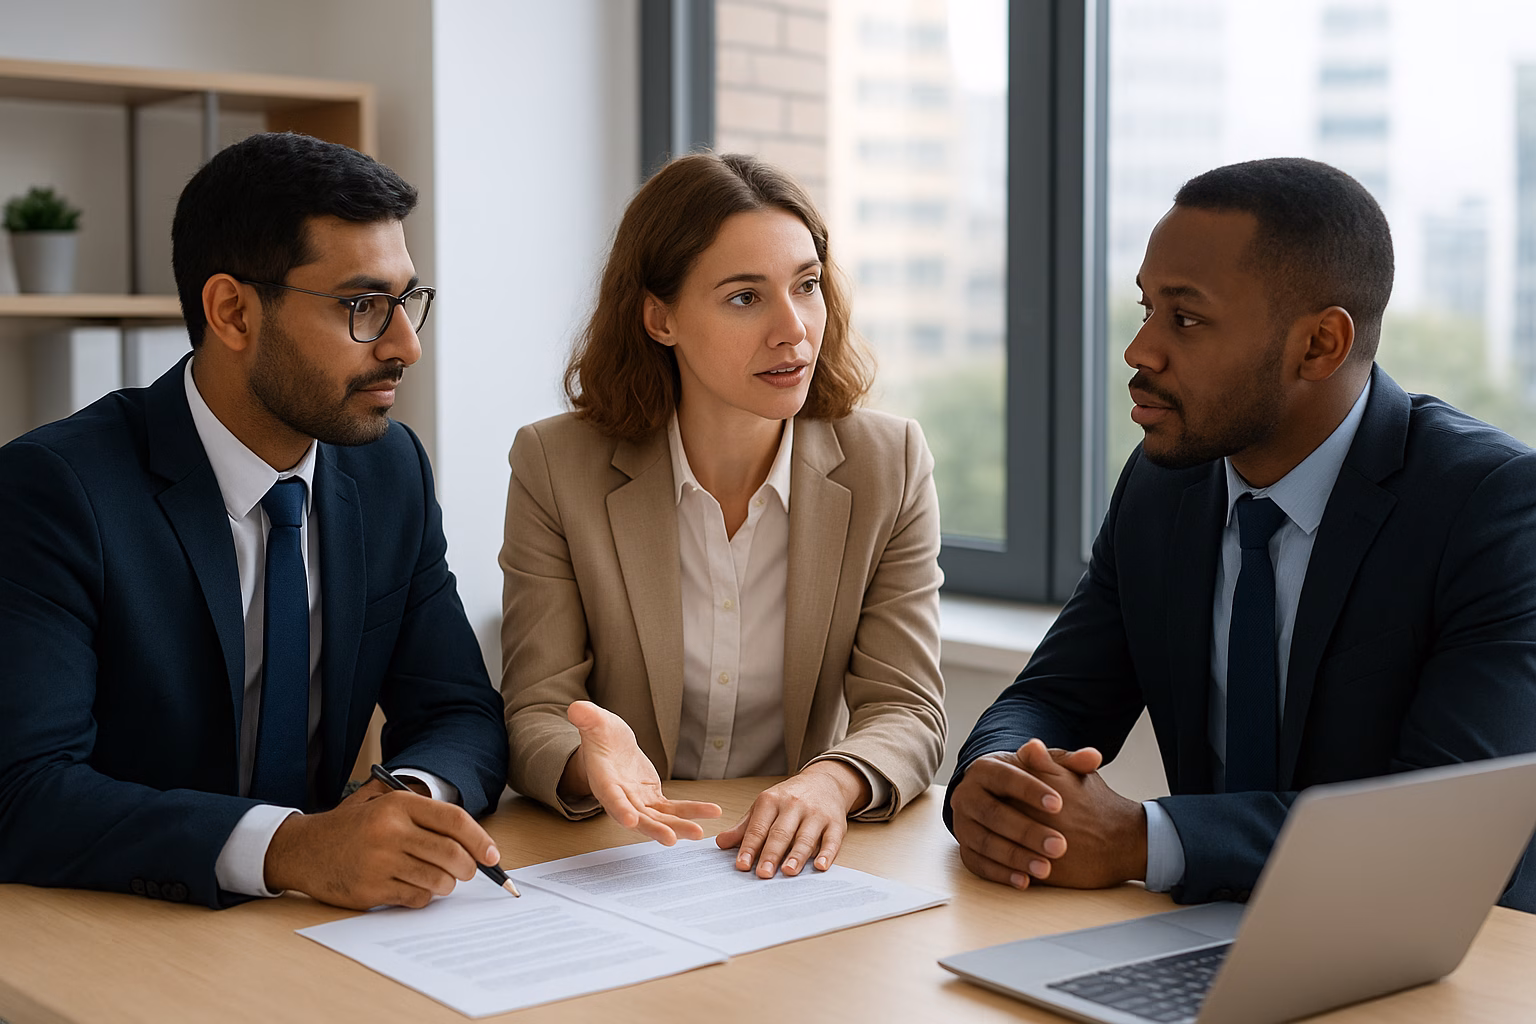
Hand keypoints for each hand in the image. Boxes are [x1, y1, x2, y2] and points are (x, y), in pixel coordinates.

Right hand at [263, 784, 497, 908]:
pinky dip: (422, 896)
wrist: (303, 850)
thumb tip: (474, 841)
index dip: (480, 840)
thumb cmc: (353, 828)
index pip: (454, 821)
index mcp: (398, 805)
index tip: (492, 856)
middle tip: (466, 871)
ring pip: (438, 880)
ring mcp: (380, 862)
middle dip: (468, 867)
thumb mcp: (383, 804)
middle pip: (452, 854)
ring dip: (446, 884)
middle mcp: (390, 831)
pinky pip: (416, 898)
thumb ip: (424, 815)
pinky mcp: (371, 889)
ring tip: (437, 879)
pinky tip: (410, 886)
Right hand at [561, 700, 720, 843]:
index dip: (619, 809)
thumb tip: (577, 708)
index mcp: (604, 781)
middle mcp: (621, 798)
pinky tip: (712, 812)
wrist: (611, 748)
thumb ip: (588, 718)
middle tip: (671, 840)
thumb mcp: (595, 723)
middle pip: (638, 818)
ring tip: (699, 833)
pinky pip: (674, 809)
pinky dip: (691, 811)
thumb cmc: (601, 736)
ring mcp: (639, 801)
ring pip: (659, 819)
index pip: (611, 797)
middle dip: (654, 829)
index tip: (629, 820)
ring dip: (678, 826)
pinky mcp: (654, 799)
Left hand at [715, 761, 870, 877]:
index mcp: (772, 801)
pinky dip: (827, 853)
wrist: (826, 781)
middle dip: (771, 854)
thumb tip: (721, 843)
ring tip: (788, 871)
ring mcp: (816, 814)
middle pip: (781, 833)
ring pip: (805, 837)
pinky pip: (832, 840)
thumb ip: (745, 827)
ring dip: (797, 855)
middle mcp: (794, 806)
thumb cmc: (790, 798)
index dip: (750, 847)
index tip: (742, 865)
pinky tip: (820, 866)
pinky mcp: (835, 823)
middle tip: (763, 873)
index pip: (758, 827)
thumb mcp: (765, 806)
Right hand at [951, 738, 1141, 889]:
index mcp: (985, 769)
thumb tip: (1093, 756)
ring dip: (1015, 857)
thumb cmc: (1026, 781)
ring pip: (984, 842)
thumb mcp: (1046, 768)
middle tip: (1059, 846)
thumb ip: (1070, 763)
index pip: (1005, 777)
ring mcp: (962, 823)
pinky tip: (1024, 881)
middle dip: (1026, 831)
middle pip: (993, 813)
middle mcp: (967, 795)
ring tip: (1045, 868)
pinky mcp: (965, 847)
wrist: (996, 798)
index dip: (1030, 790)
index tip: (1059, 805)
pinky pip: (977, 863)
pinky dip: (1000, 874)